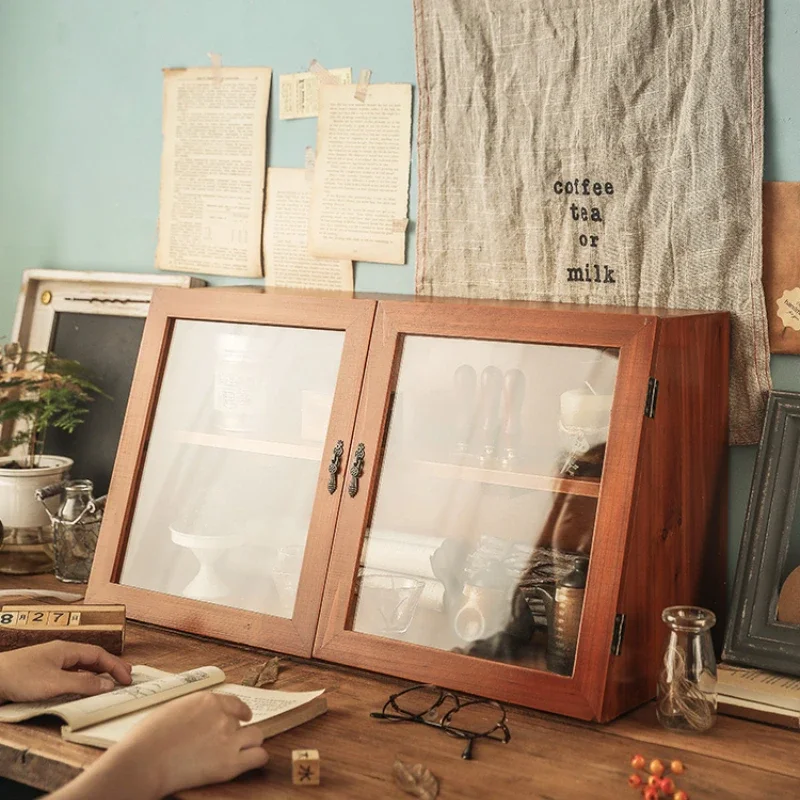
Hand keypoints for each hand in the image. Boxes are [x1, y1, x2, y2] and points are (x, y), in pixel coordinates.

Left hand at [0, 641, 131, 701]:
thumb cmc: (19, 677)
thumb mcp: (56, 683)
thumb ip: (83, 684)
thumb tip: (107, 684)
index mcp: (67, 649)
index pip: (99, 654)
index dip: (115, 665)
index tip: (127, 678)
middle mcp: (60, 653)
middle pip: (91, 658)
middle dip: (109, 666)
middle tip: (125, 676)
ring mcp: (50, 663)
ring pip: (80, 666)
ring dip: (96, 674)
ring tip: (108, 682)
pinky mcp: (41, 674)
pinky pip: (69, 674)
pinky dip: (82, 680)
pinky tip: (82, 688)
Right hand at [83, 692, 267, 799]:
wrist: (142, 762)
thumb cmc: (146, 739)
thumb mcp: (172, 711)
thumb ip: (193, 712)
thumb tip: (198, 720)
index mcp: (207, 700)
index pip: (234, 703)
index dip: (239, 712)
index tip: (242, 717)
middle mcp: (222, 716)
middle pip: (244, 721)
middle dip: (239, 730)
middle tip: (232, 740)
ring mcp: (228, 738)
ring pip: (257, 736)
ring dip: (249, 743)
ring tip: (240, 752)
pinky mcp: (230, 763)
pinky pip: (259, 756)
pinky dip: (256, 758)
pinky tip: (247, 762)